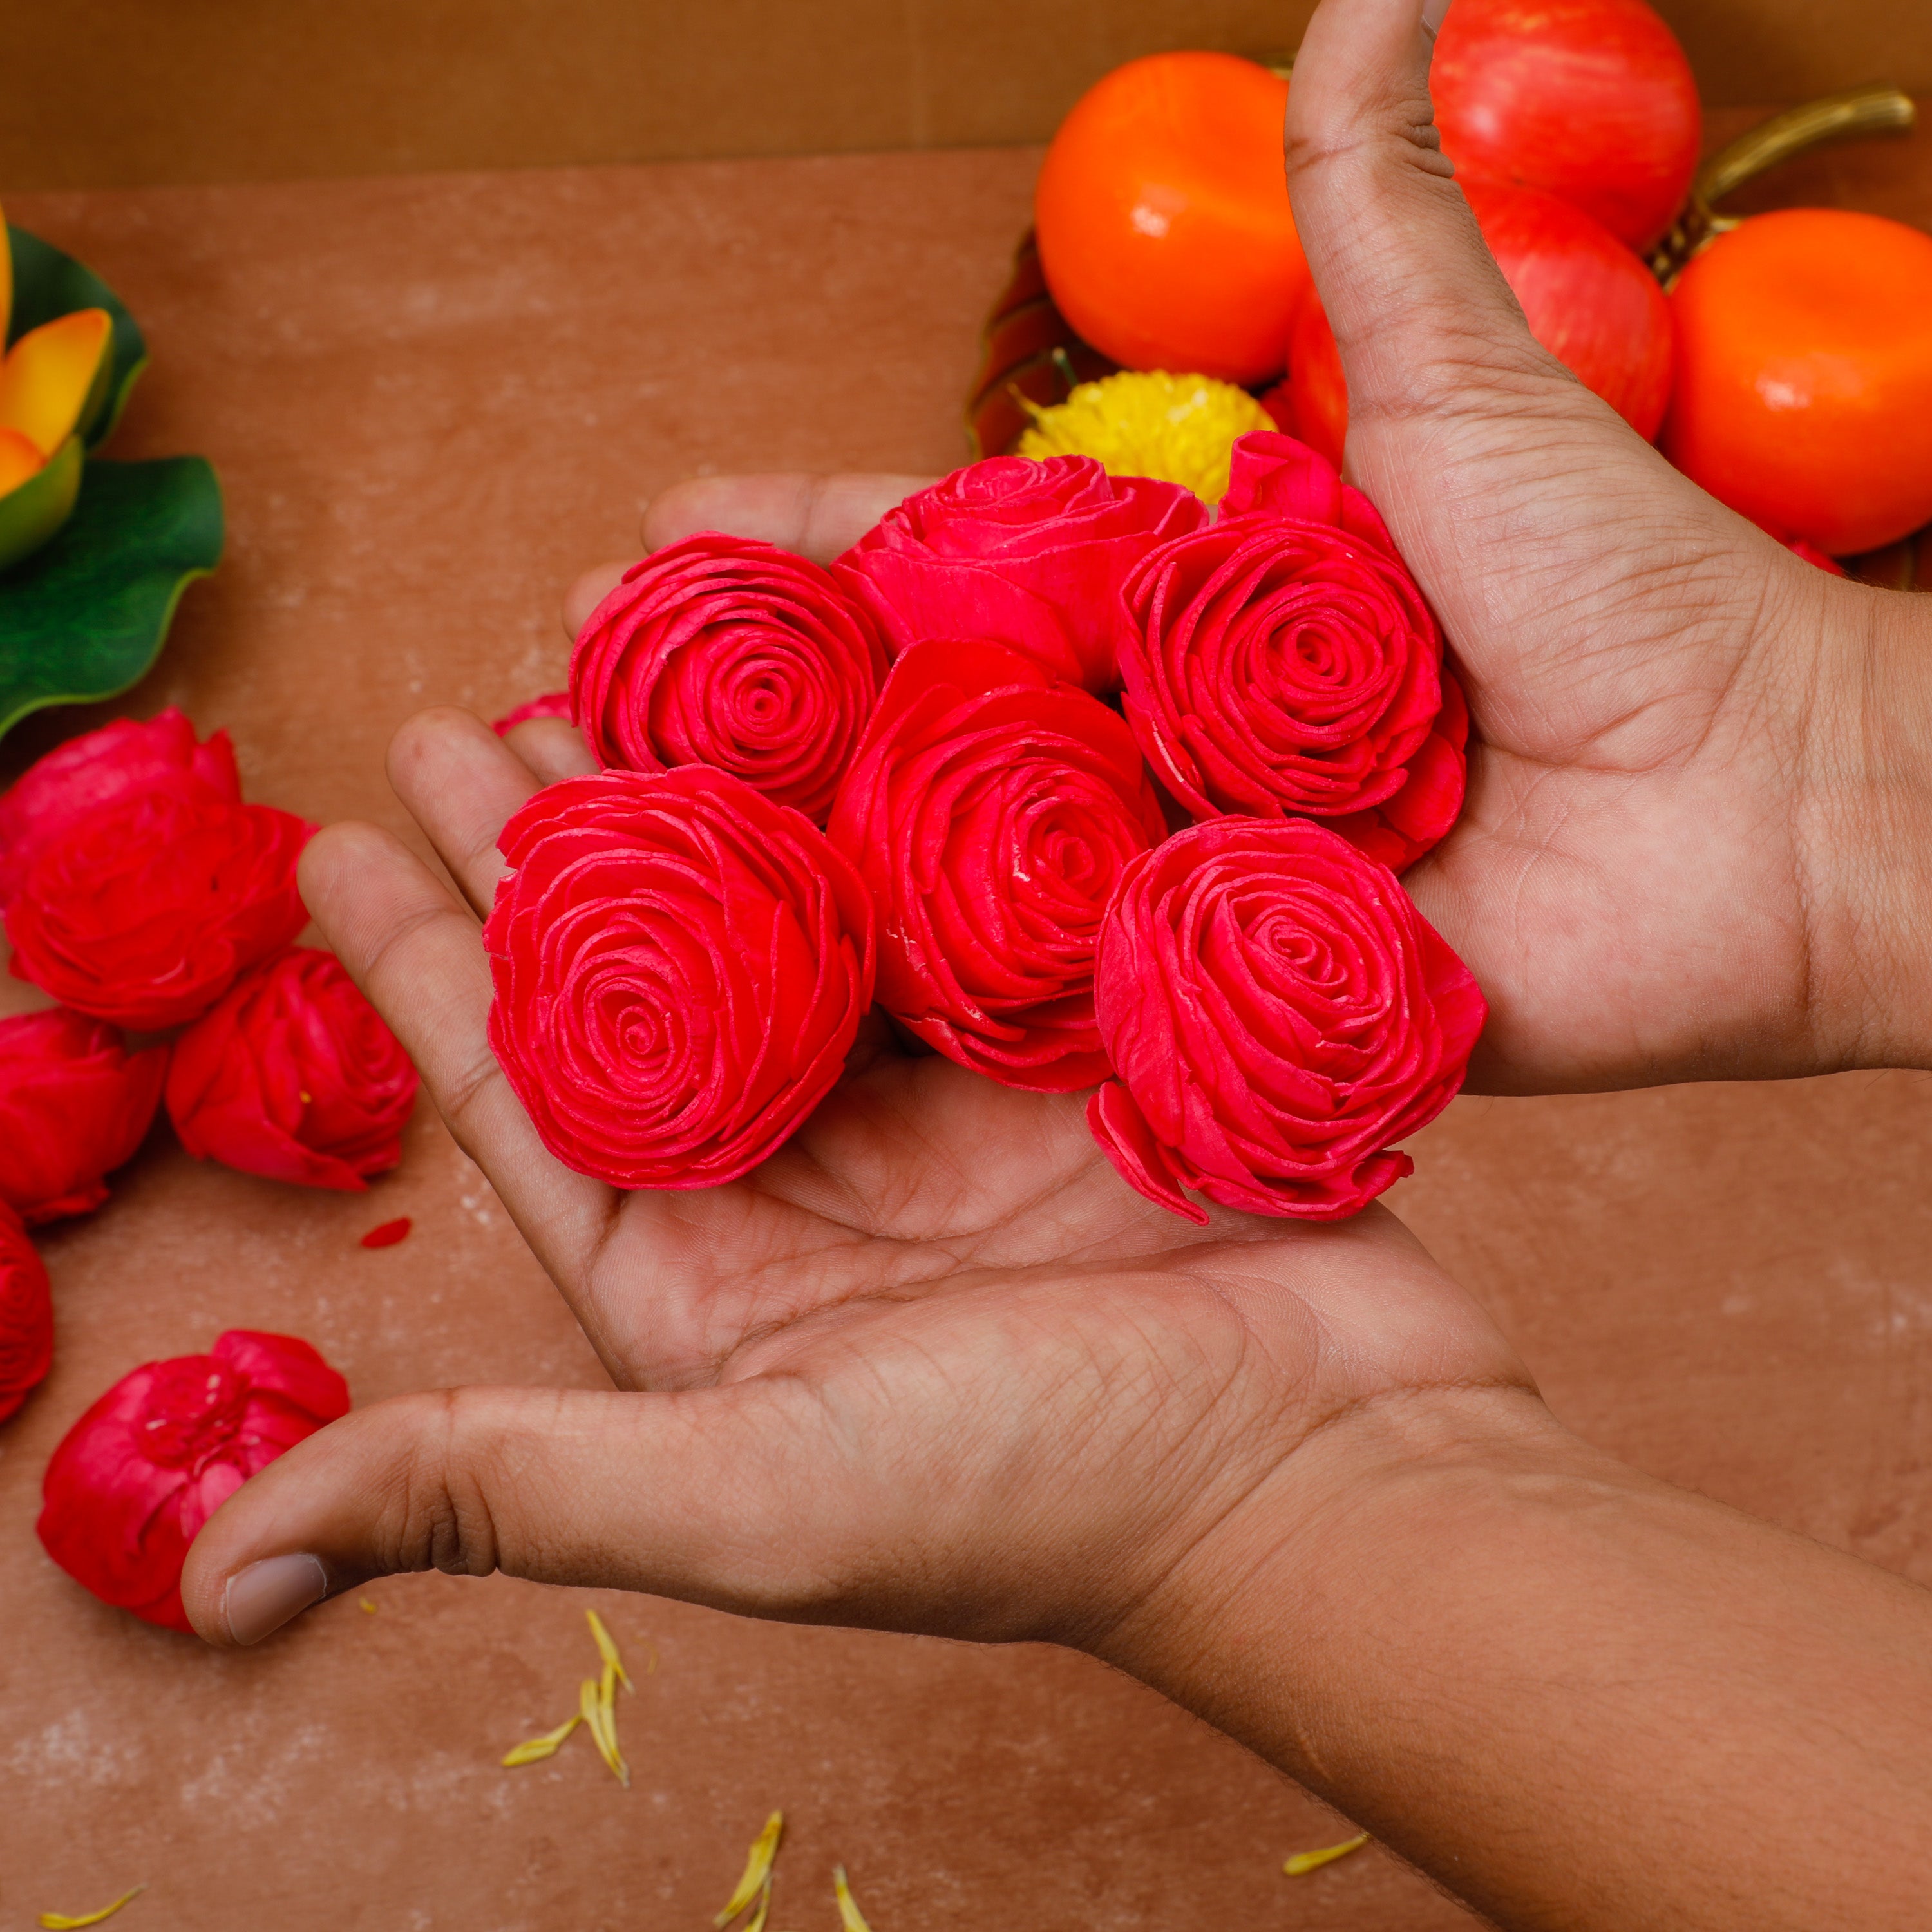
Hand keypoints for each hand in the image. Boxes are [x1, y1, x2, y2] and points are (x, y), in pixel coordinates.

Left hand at [181, 703, 1531, 1647]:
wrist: (1339, 1471)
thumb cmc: (1044, 1503)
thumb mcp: (746, 1498)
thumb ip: (501, 1487)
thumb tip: (210, 1583)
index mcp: (709, 1272)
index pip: (526, 1094)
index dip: (423, 967)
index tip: (339, 839)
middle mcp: (813, 1173)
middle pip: (656, 970)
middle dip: (562, 837)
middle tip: (490, 700)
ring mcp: (948, 1096)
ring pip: (803, 903)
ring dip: (724, 784)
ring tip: (636, 659)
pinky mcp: (1070, 1038)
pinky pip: (961, 890)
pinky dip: (902, 791)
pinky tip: (847, 688)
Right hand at [568, 0, 1931, 1102]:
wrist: (1767, 821)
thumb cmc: (1632, 595)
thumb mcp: (1462, 391)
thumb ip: (1376, 221)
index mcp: (1181, 599)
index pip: (949, 564)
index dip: (804, 548)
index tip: (666, 534)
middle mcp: (1149, 742)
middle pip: (910, 724)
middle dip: (743, 713)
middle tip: (573, 697)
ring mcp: (1167, 880)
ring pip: (947, 875)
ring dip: (788, 862)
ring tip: (620, 846)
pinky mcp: (1210, 1004)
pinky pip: (1050, 1011)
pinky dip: (928, 1009)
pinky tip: (779, 998)